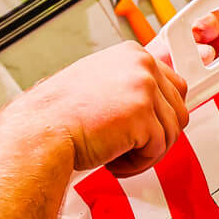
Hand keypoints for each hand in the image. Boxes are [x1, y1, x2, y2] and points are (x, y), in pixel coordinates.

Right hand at [16, 42, 188, 176]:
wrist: (40, 131)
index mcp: (132, 54)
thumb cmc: (59, 115)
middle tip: (130, 146)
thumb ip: (129, 87)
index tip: (149, 127)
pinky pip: (157, 150)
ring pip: (171, 133)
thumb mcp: (99, 85)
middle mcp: (141, 66)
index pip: (174, 85)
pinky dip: (137, 164)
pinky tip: (113, 161)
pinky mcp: (143, 117)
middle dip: (156, 136)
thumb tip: (153, 104)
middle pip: (178, 111)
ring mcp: (144, 89)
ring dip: (146, 152)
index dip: (161, 114)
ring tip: (117, 155)